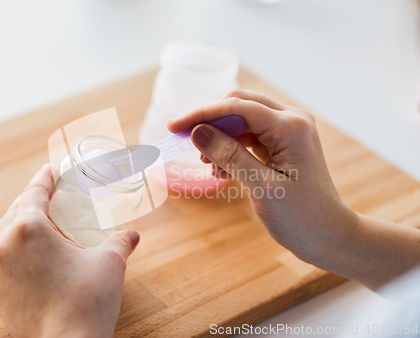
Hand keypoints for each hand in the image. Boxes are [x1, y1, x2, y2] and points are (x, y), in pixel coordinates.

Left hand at [0, 164, 139, 337]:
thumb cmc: (88, 301)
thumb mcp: (109, 263)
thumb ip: (120, 242)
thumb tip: (133, 234)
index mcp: (28, 230)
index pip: (33, 193)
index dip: (44, 179)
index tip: (50, 169)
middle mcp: (5, 247)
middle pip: (13, 211)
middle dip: (30, 199)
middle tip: (48, 195)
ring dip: (15, 222)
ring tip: (34, 221)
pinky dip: (12, 249)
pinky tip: (30, 255)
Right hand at [169, 88, 419, 289]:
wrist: (328, 237)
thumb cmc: (301, 217)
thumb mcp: (261, 187)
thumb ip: (229, 155)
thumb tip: (197, 132)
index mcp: (291, 127)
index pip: (238, 107)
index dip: (203, 114)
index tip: (174, 126)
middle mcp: (292, 121)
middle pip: (239, 106)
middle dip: (210, 123)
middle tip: (187, 145)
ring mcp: (289, 131)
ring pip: (242, 121)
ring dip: (220, 139)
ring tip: (211, 169)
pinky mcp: (283, 144)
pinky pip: (249, 137)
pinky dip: (231, 149)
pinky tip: (223, 173)